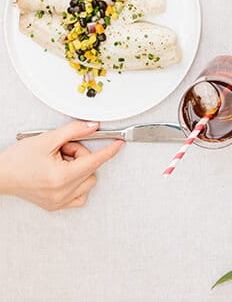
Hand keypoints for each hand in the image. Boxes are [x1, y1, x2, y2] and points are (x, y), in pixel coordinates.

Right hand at [0, 121, 123, 210]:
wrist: (1, 175)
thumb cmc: (18, 159)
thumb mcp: (48, 139)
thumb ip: (74, 131)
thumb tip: (93, 127)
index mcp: (61, 177)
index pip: (94, 161)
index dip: (109, 151)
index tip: (119, 144)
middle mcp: (61, 193)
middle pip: (90, 170)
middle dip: (81, 156)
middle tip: (64, 150)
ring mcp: (58, 202)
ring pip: (87, 184)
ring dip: (79, 170)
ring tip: (60, 162)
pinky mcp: (54, 206)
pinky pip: (78, 197)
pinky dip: (77, 184)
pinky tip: (64, 175)